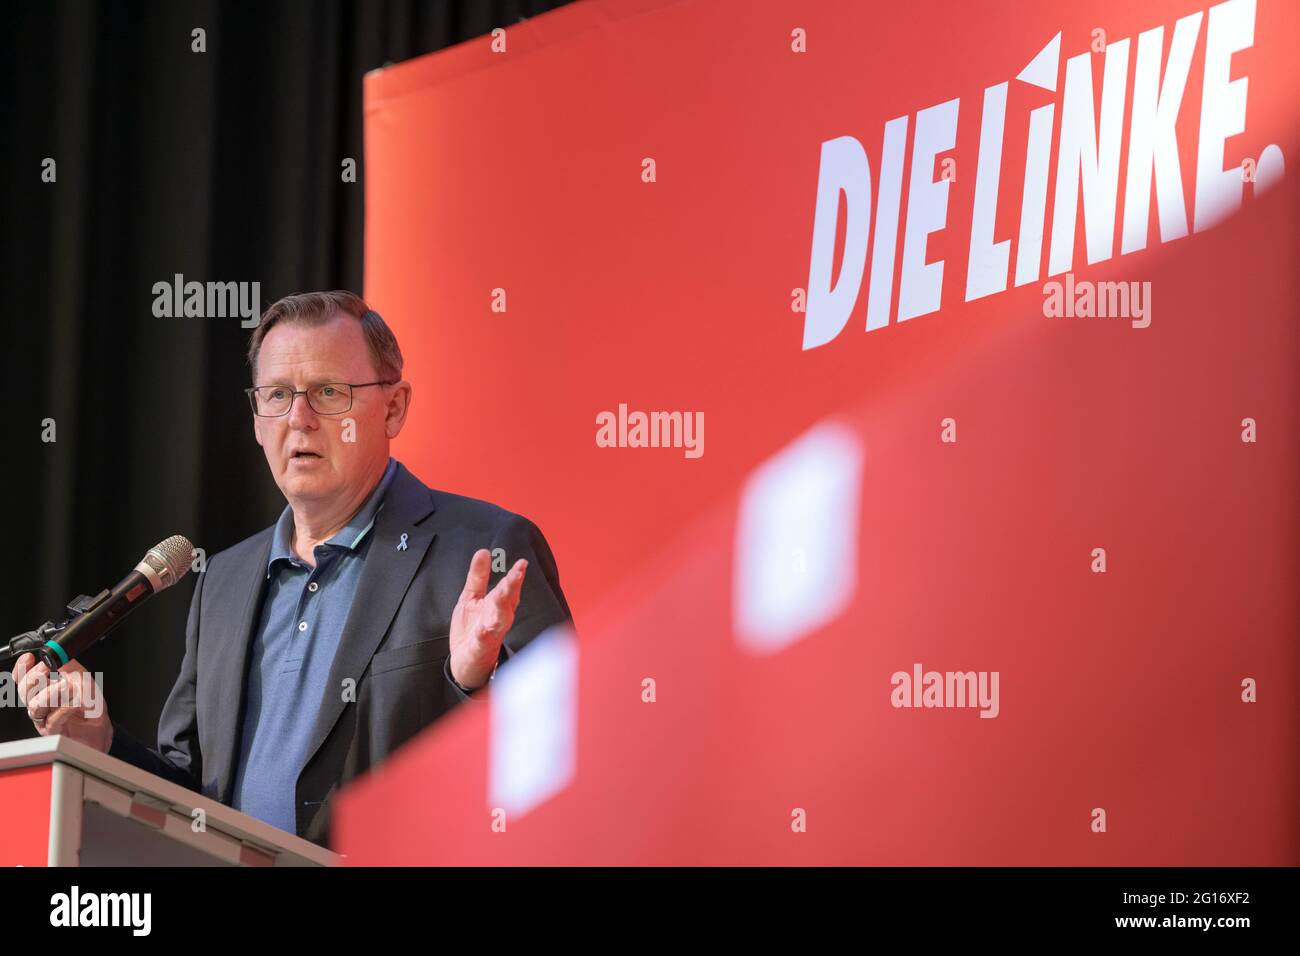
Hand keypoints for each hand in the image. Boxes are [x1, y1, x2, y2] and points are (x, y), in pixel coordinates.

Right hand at [11, 653, 112, 752]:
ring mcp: (44, 718)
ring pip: (35, 705)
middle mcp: (40, 704)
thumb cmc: (90, 706)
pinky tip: (75, 702)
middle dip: (35, 677)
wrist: (100, 727)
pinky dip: (64, 708)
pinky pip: (52, 719)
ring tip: (70, 687)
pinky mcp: (53, 731)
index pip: (23, 679)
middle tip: (51, 670)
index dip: (22, 668)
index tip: (29, 658)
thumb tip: (61, 655)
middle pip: (24, 690)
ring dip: (53, 692)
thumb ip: (70, 667)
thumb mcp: (83, 679)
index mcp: (43, 690)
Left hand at [449, 549, 527, 691]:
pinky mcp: (480, 648)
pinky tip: (484, 629)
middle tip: (517, 574)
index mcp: (497, 604)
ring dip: (502, 607)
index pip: (508, 587)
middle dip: (512, 587)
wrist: (464, 662)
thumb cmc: (471, 628)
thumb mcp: (471, 598)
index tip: (522, 563)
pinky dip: (485, 635)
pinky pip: (484, 641)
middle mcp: (498, 617)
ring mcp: (491, 633)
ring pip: (500, 619)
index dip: (515, 576)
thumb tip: (484, 551)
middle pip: (508, 600)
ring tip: (501, 594)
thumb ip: (478, 576)